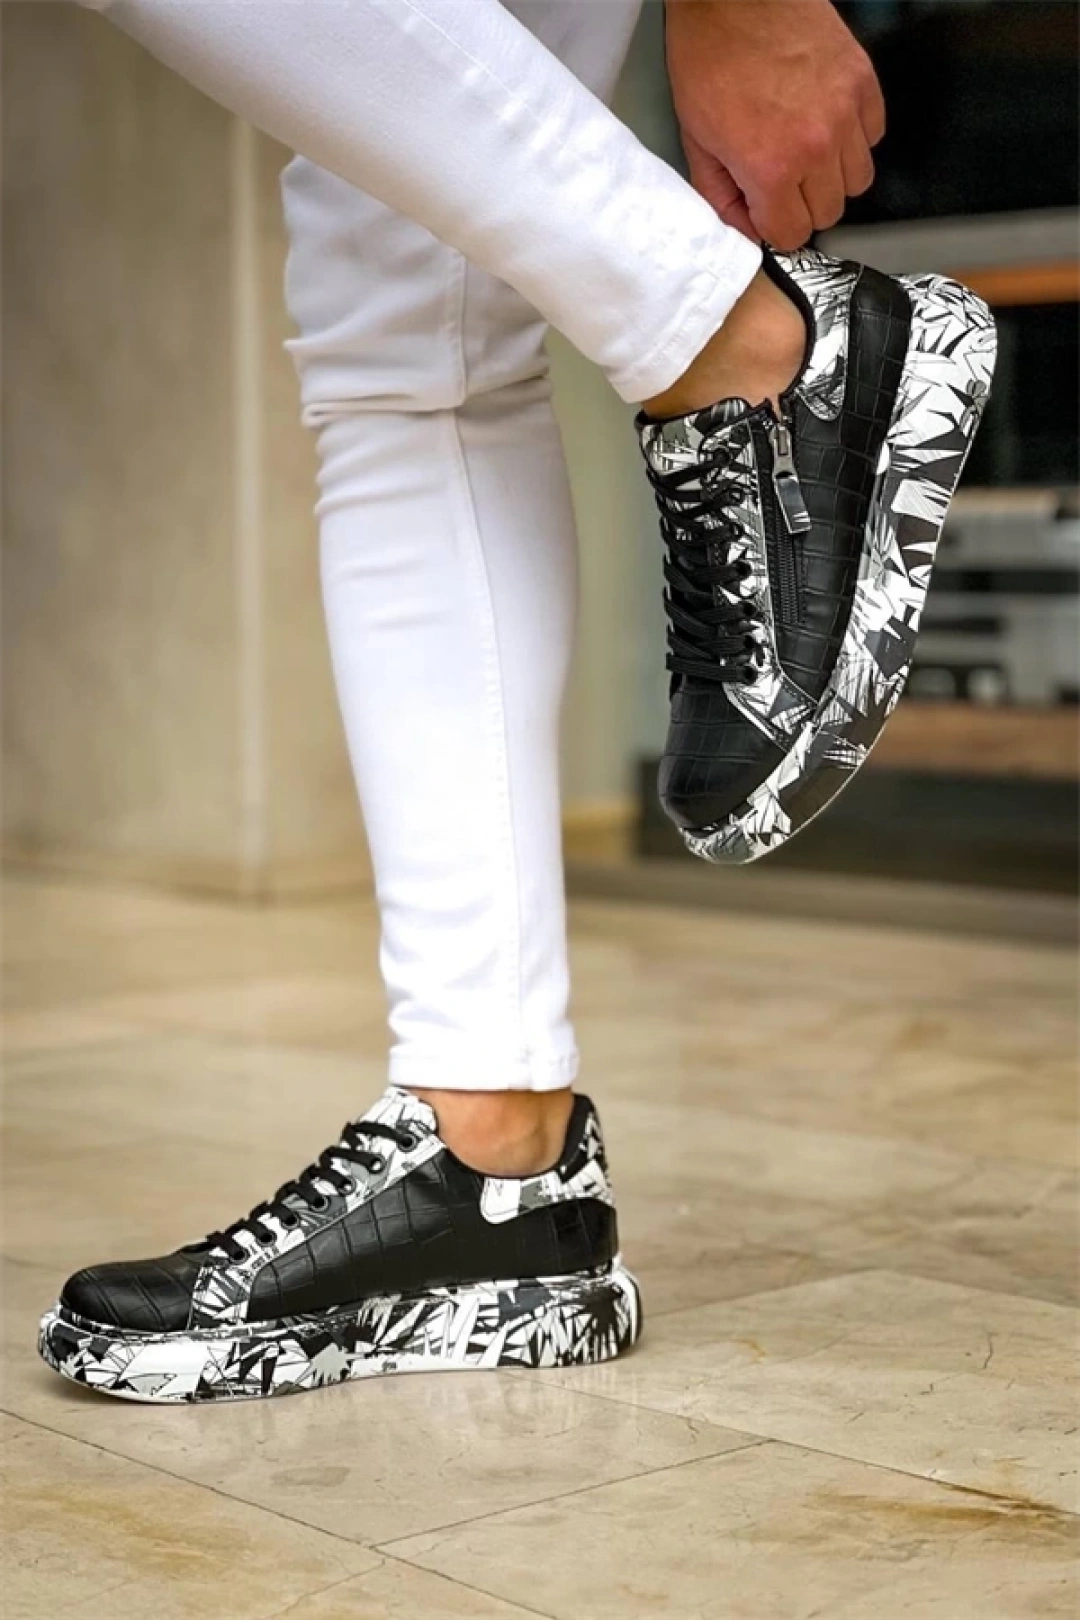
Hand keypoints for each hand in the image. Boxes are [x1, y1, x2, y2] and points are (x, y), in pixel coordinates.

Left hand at [666, 0, 885, 248]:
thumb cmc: (709, 56)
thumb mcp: (696, 139)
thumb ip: (720, 195)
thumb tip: (744, 226)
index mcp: (771, 168)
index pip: (792, 234)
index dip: (773, 226)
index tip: (763, 210)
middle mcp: (817, 146)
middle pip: (828, 212)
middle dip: (801, 205)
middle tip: (780, 180)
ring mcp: (846, 112)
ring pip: (858, 180)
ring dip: (832, 177)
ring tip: (805, 153)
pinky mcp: (863, 80)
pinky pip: (874, 135)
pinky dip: (854, 139)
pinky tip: (826, 124)